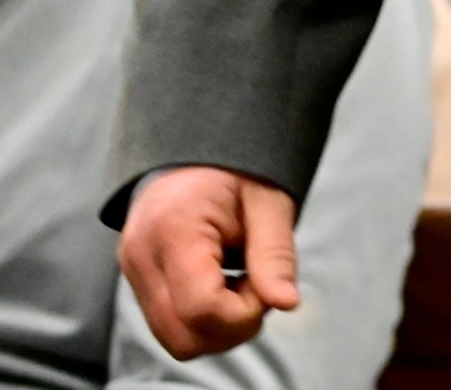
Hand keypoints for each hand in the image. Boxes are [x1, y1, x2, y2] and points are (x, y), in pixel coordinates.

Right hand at [119, 167, 299, 357]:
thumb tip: (286, 303)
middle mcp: (140, 256)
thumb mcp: (269, 199)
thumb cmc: (238, 166)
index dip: (245, 312)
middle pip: (182, 336)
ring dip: (218, 325)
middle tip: (259, 284)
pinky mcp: (137, 278)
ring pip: (173, 338)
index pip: (202, 308)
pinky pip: (168, 323)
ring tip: (242, 280)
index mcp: (174, 230)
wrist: (197, 145)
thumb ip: (275, 254)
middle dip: (231, 326)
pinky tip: (224, 282)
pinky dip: (203, 318)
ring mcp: (132, 270)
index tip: (267, 284)